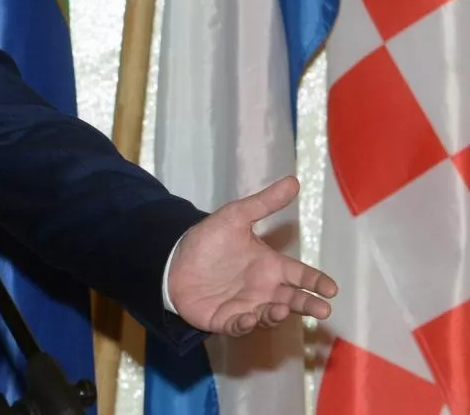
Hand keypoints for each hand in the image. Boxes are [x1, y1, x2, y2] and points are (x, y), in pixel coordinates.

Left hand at [168, 175, 336, 335]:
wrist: (174, 259)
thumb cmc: (209, 241)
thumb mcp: (235, 217)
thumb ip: (264, 203)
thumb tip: (293, 181)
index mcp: (271, 266)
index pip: (300, 275)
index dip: (317, 282)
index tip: (331, 288)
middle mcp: (264, 289)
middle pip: (293, 300)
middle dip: (309, 305)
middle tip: (323, 309)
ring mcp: (247, 306)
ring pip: (269, 315)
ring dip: (277, 314)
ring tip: (280, 309)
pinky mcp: (226, 319)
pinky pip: (240, 326)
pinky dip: (246, 324)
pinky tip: (248, 317)